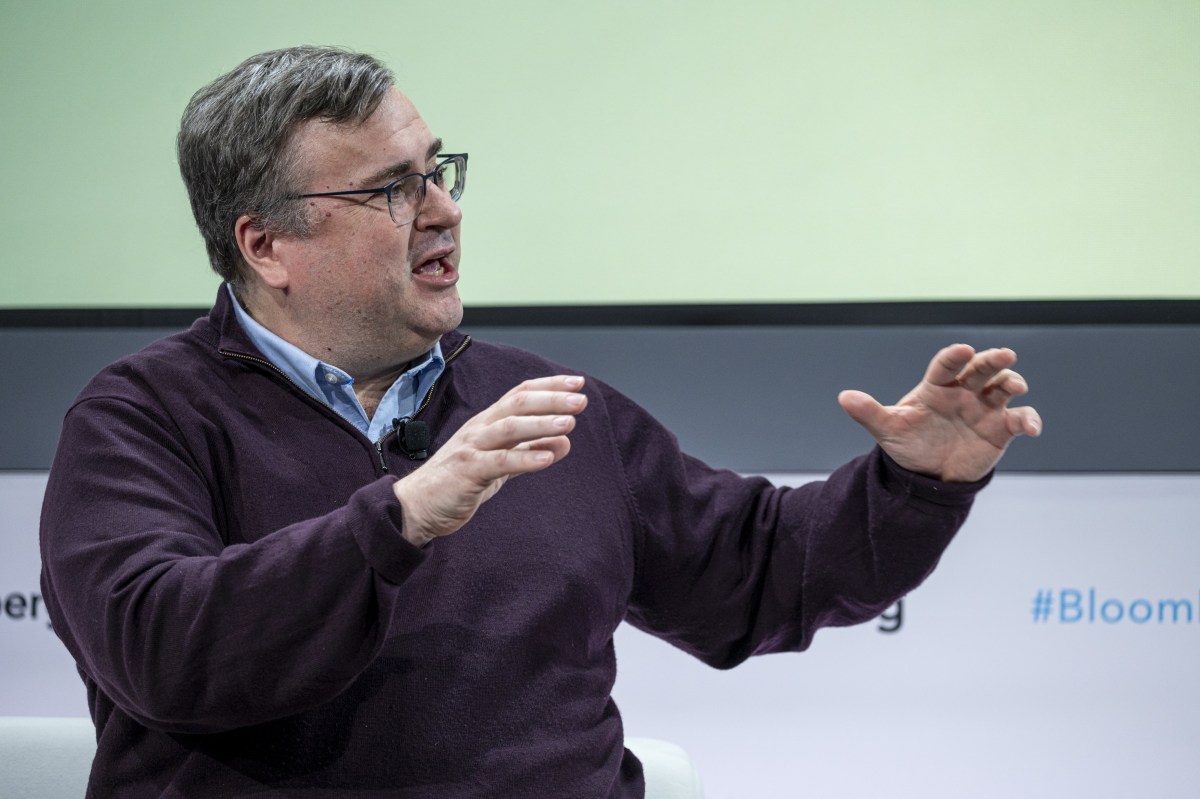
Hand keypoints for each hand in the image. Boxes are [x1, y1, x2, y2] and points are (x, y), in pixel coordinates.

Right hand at [392, 375, 587, 545]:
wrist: (415, 507)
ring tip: (569, 423)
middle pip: (517, 404)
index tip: (577, 384)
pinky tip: (548, 458)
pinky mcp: (466, 472)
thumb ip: (529, 452)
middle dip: (550, 399)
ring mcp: (471, 448)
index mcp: (487, 423)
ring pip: (508, 428)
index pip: (520, 394)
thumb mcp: (500, 465)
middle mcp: (479, 429)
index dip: (549, 387)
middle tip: (580, 400)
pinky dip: (525, 459)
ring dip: (541, 423)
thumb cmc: (458, 483)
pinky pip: (499, 462)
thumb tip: (565, 441)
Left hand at [837, 344, 1041, 481]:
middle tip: (1005, 356)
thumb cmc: (908, 444)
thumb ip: (869, 412)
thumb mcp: (887, 430)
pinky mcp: (1001, 429)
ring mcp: (984, 408)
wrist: (927, 475)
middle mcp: (963, 392)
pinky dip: (1029, 419)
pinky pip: (1019, 419)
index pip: (946, 366)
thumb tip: (844, 397)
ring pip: (1003, 388)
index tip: (963, 351)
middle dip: (992, 361)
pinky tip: (1031, 427)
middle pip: (981, 370)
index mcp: (936, 387)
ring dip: (1011, 383)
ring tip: (1016, 386)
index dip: (954, 357)